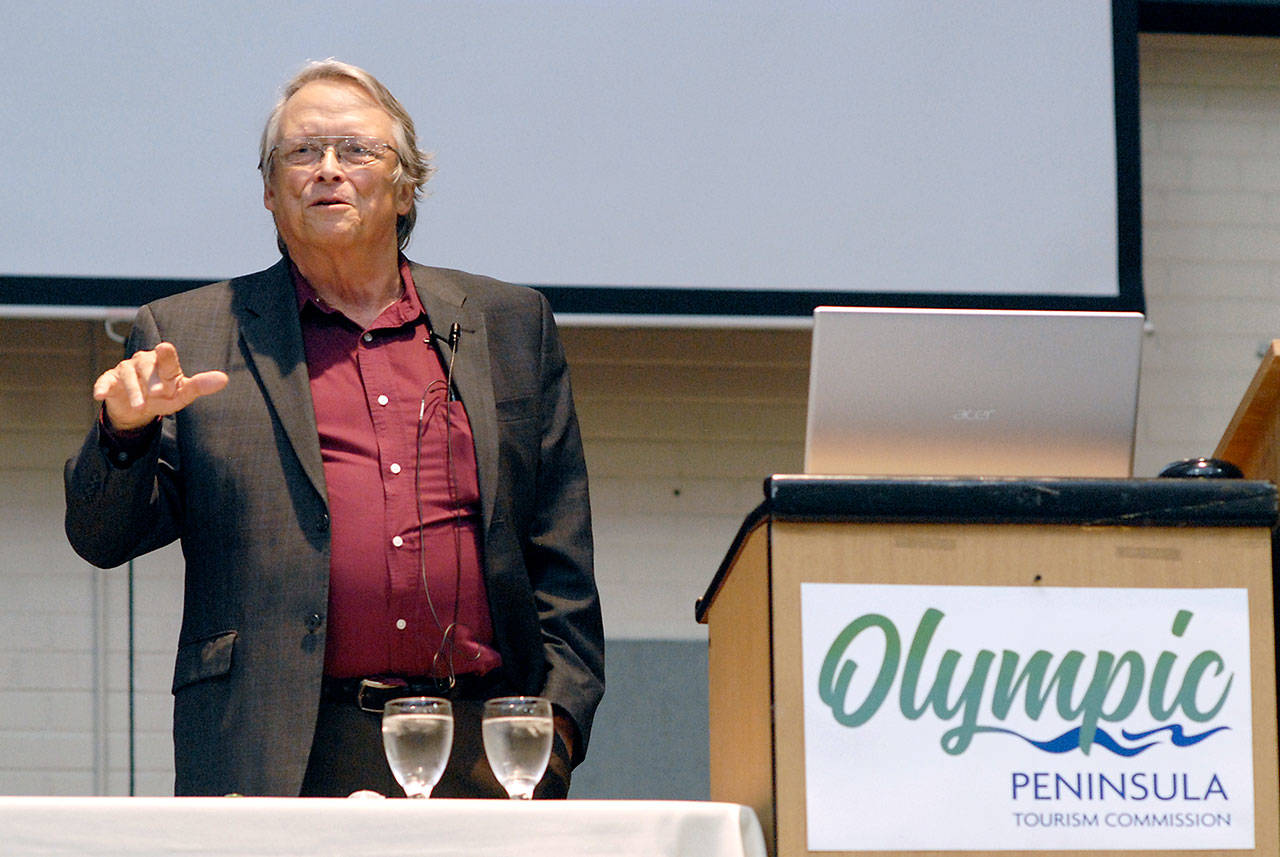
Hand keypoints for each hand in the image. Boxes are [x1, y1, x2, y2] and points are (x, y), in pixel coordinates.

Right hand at [93, 342, 228, 430]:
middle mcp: (143, 362)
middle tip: (159, 394)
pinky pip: (105, 381)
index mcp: (163, 363)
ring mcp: (125, 371)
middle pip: (146, 366)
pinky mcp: (109, 381)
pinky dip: (102, 386)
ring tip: (140, 406)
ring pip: (128, 374)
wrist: (138, 410)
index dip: (166, 357)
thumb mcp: (182, 394)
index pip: (166, 359)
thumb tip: (224, 379)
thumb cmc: (164, 396)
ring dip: (134, 390)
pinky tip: (100, 394)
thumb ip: (200, 386)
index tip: (164, 348)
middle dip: (152, 380)